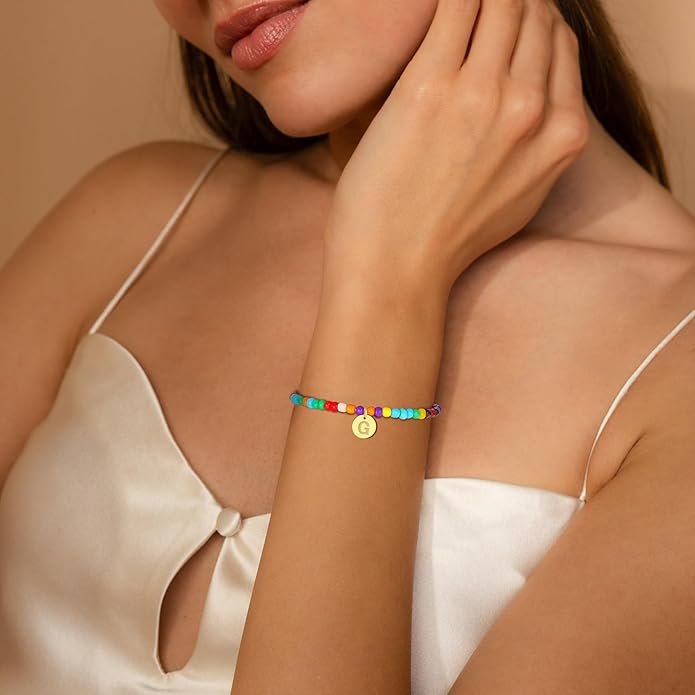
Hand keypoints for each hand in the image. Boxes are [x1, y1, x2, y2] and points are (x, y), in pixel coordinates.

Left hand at [323, 0, 588, 298]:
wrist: (398, 269)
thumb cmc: (447, 240)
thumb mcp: (520, 196)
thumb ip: (538, 144)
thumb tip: (534, 100)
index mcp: (562, 134)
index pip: (560, 43)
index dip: (532, 24)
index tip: (505, 22)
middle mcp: (532, 107)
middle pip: (534, 16)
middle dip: (508, 3)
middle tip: (478, 9)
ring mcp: (483, 93)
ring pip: (499, 1)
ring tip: (456, 9)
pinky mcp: (430, 86)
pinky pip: (452, 5)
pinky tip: (425, 5)